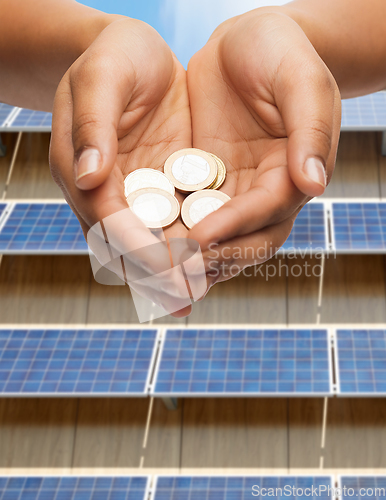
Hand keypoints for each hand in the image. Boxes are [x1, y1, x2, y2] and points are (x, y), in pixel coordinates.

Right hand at [49, 18, 192, 315]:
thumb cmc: (113, 57)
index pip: (109, 219)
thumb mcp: (101, 78)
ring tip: (193, 296)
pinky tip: (209, 265)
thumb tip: (89, 176)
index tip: (165, 271)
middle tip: (183, 299)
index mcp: (83, 171)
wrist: (135, 53)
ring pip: (151, 240)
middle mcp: (108, 192)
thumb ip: (93, 124)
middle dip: (155, 273)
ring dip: (172, 271)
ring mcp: (137, 193)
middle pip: (128, 242)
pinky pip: (175, 222)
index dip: (136, 247)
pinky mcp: (163, 186)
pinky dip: (190, 246)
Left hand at [187, 9, 340, 289]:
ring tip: (159, 275)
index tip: (201, 237)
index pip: (268, 209)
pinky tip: (146, 247)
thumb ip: (309, 130)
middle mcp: (265, 191)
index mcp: (294, 173)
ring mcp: (234, 191)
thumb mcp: (301, 81)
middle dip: (213, 258)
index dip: (236, 225)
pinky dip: (172, 236)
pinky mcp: (205, 185)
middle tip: (177, 272)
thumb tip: (313, 184)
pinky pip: (188, 216)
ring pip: (217, 239)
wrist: (244, 42)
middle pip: (246, 239)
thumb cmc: (279, 52)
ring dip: (190, 261)